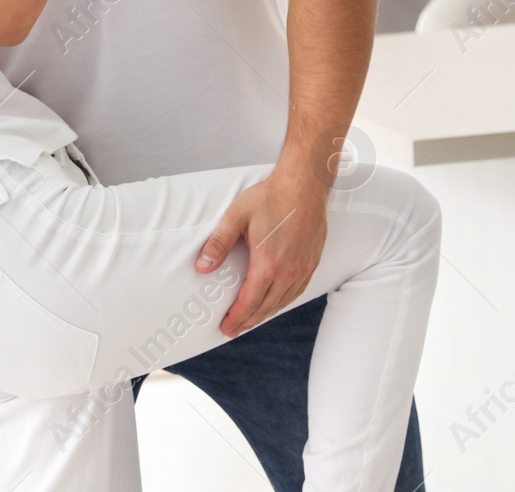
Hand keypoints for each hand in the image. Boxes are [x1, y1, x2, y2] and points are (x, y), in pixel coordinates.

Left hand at [195, 166, 328, 336]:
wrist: (304, 185)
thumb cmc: (270, 197)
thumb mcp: (236, 217)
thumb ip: (218, 244)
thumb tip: (202, 267)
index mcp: (268, 263)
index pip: (249, 302)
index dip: (236, 318)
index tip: (225, 327)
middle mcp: (288, 271)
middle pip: (265, 307)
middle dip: (247, 321)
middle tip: (233, 329)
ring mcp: (303, 268)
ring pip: (282, 302)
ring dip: (264, 314)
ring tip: (250, 320)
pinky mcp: (312, 262)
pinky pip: (297, 292)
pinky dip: (282, 302)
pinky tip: (274, 302)